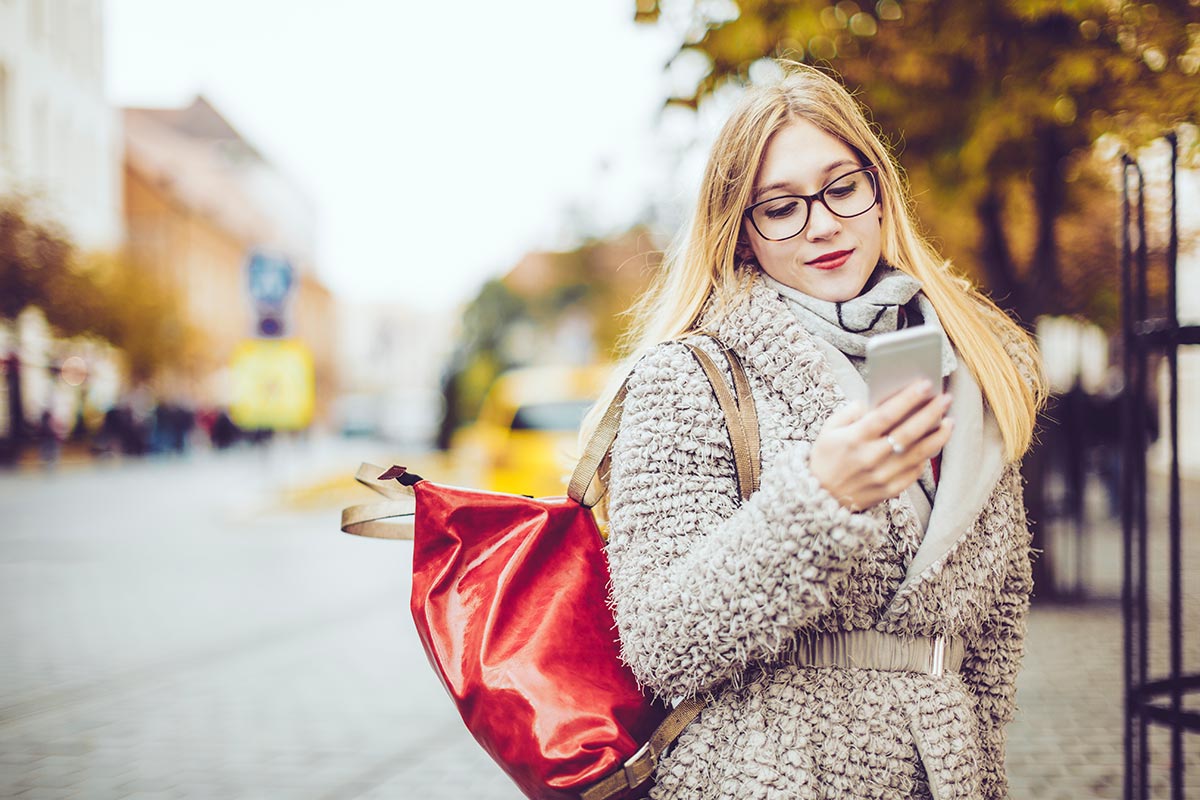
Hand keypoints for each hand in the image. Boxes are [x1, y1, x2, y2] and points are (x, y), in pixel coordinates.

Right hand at [809, 380, 953, 510]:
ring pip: (918, 453)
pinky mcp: (890, 490)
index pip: (886, 415)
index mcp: (854, 439)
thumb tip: (875, 401)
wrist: (820, 498)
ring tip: (949, 421)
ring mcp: (882, 476)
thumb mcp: (828, 430)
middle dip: (930, 413)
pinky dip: (927, 457)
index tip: (925, 385)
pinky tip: (933, 444)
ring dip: (938, 436)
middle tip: (945, 399)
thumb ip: (850, 412)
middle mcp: (870, 457)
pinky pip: (914, 472)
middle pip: (908, 432)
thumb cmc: (825, 459)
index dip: (907, 399)